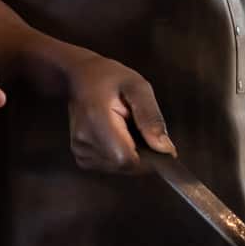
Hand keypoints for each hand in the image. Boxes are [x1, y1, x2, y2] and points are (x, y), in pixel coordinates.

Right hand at [58, 51, 171, 172]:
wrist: (79, 78)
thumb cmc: (110, 78)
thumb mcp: (138, 87)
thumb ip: (151, 117)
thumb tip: (165, 148)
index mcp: (96, 121)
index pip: (126, 159)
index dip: (148, 158)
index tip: (159, 145)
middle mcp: (83, 141)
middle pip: (124, 166)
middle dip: (141, 154)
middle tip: (140, 128)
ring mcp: (80, 151)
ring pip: (119, 168)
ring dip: (132, 154)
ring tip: (127, 128)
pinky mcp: (81, 156)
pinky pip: (110, 166)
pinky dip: (120, 155)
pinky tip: (119, 136)